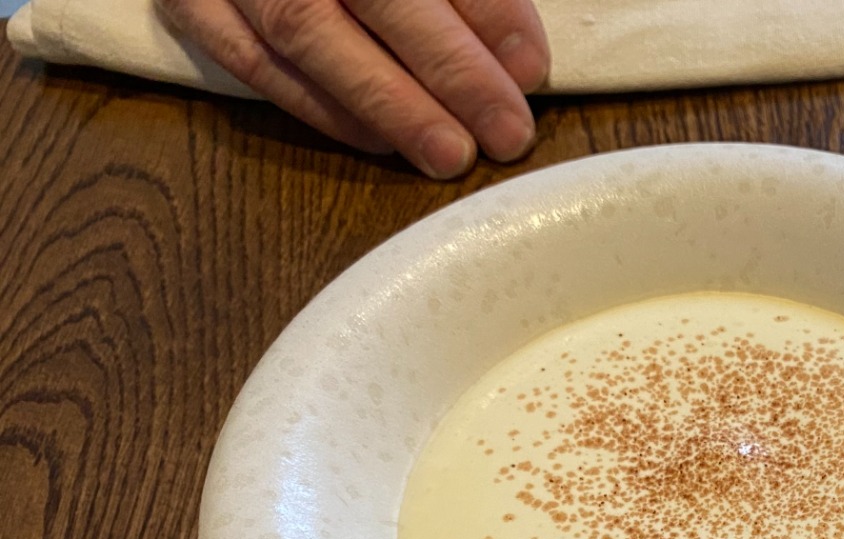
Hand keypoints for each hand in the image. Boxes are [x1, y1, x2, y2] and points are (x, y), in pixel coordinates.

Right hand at [155, 0, 548, 176]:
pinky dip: (315, 104)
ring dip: (387, 101)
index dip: (486, 9)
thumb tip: (518, 55)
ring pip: (306, 31)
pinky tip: (374, 140)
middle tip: (506, 133)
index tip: (529, 68)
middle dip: (449, 69)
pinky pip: (247, 57)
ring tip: (450, 153)